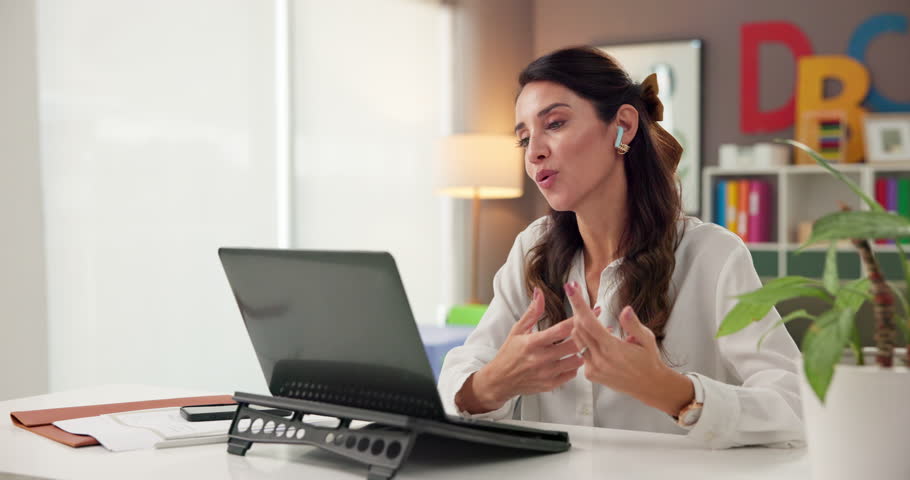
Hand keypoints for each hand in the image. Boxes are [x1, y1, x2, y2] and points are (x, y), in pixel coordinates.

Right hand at [465, 288, 583, 411]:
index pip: (561, 329)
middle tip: (592, 328)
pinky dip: (574, 365)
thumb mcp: (517, 330)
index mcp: (532, 342)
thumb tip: (540, 292)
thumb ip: (532, 312)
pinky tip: (572, 358)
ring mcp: (547, 373)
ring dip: (581, 351)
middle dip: (585, 334)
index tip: (592, 311)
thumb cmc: (509, 353)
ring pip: (576, 361)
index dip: (579, 319)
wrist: (500, 381)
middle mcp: (541, 359)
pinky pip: (572, 374)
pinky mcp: (550, 385)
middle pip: (573, 345)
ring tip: (582, 343)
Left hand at [565, 281, 693, 415]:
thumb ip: (633, 324)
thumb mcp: (647, 339)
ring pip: (578, 340)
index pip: (589, 322)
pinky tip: (599, 341)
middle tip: (582, 301)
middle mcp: (600, 359)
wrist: (649, 386)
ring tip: (594, 322)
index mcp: (613, 348)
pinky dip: (586, 343)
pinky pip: (581, 352)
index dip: (578, 303)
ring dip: (581, 327)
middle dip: (579, 312)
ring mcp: (593, 368)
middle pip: (579, 328)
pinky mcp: (591, 374)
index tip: (570, 288)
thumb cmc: (649, 361)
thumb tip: (625, 310)